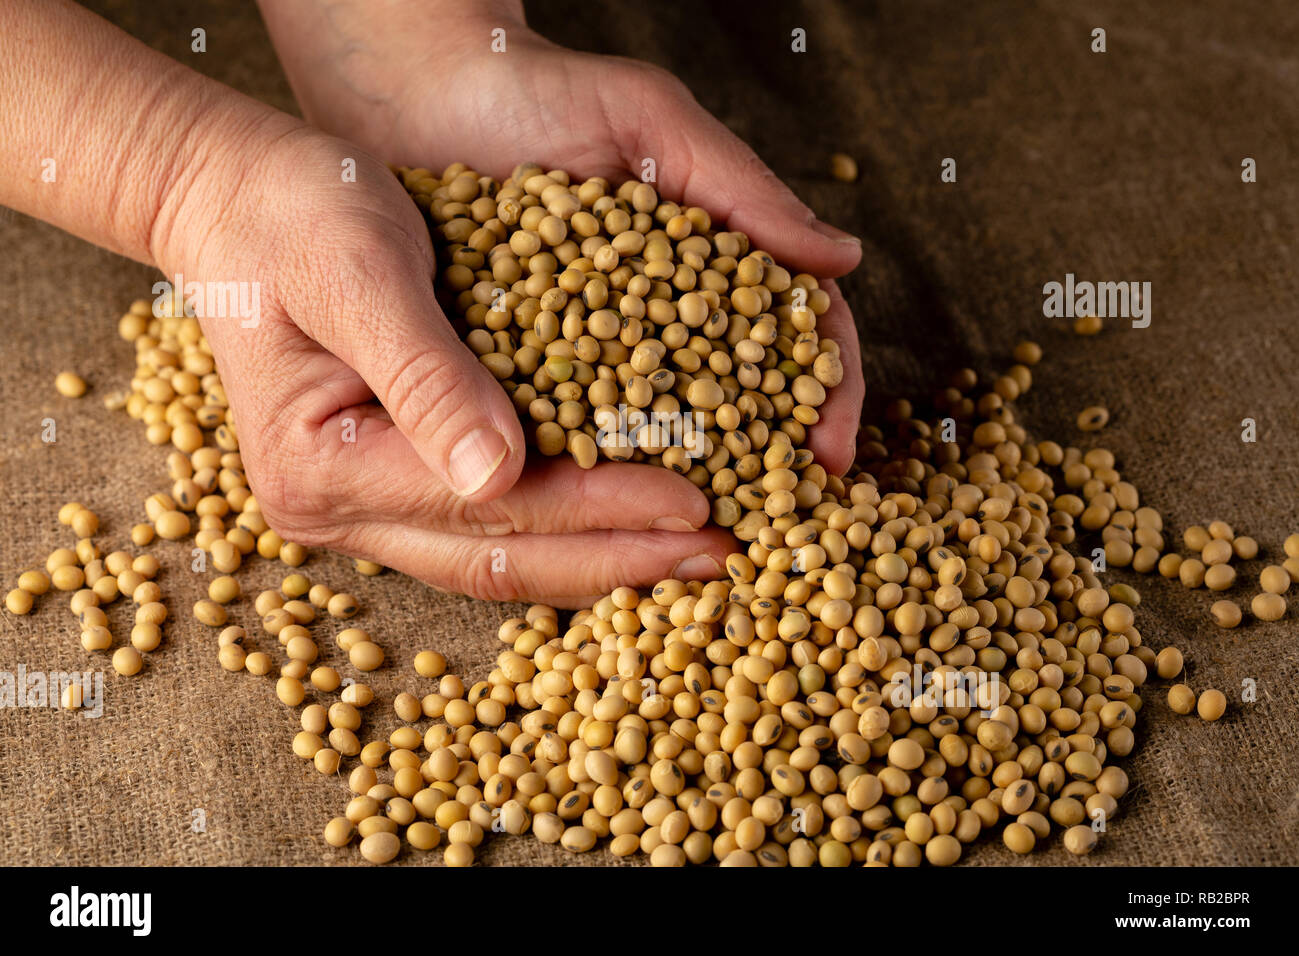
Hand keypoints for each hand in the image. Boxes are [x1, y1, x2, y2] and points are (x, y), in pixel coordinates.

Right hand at [152, 119, 736, 605]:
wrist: (237, 200)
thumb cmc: (291, 212)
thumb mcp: (358, 269)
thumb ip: (425, 373)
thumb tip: (499, 474)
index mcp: (320, 469)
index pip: (489, 506)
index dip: (598, 509)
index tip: (694, 500)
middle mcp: (335, 512)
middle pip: (501, 559)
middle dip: (618, 559)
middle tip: (721, 555)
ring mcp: (361, 510)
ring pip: (500, 560)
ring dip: (602, 559)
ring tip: (695, 553)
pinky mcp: (392, 487)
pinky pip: (492, 529)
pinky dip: (568, 530)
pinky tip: (634, 523)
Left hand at [260, 0, 865, 473]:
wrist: (416, 93)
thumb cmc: (541, 90)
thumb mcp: (649, 120)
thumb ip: (741, 186)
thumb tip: (844, 260)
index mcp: (713, 259)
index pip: (794, 332)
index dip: (825, 392)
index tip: (832, 454)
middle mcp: (660, 314)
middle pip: (737, 398)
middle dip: (764, 464)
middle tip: (777, 525)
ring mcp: (594, 348)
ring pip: (656, 431)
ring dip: (685, 485)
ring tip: (699, 540)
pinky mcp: (520, 370)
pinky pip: (568, 433)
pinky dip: (593, 475)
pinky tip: (602, 515)